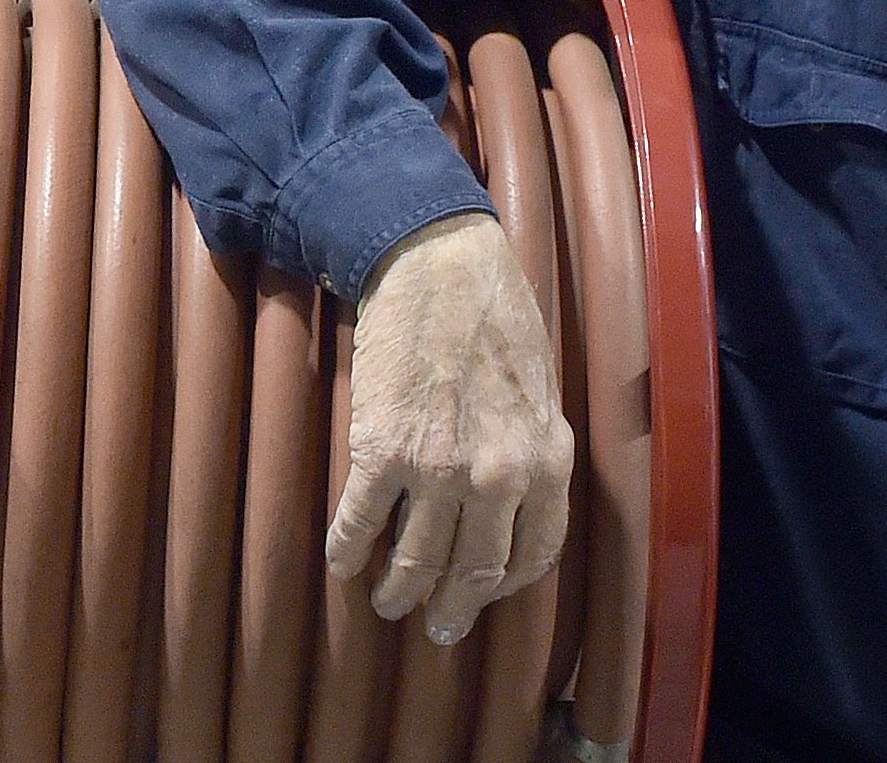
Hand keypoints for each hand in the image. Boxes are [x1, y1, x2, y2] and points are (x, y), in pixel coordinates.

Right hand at [326, 209, 570, 644]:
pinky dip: (348, 551)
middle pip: (474, 571)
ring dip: (399, 591)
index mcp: (545, 460)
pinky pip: (361, 522)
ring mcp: (438, 469)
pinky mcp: (382, 449)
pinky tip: (342, 563)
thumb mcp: (539, 383)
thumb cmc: (493, 309)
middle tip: (436, 627)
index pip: (534, 554)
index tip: (483, 593)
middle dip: (452, 609)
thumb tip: (520, 488)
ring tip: (388, 602)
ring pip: (417, 561)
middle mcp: (498, 477)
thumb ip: (533, 442)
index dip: (504, 585)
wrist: (436, 258)